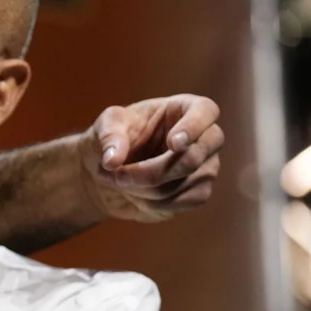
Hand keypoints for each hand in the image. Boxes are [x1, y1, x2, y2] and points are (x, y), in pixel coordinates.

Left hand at [78, 94, 223, 222]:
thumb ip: (109, 136)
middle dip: (152, 172)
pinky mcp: (199, 191)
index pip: (205, 111)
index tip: (173, 143)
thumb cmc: (114, 139)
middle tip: (118, 176)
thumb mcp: (104, 126)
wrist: (111, 171)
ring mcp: (206, 165)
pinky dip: (153, 203)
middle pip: (194, 157)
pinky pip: (183, 202)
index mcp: (185, 108)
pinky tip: (136, 195)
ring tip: (119, 181)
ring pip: (183, 183)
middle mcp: (204, 136)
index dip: (193, 127)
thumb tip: (113, 160)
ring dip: (144, 189)